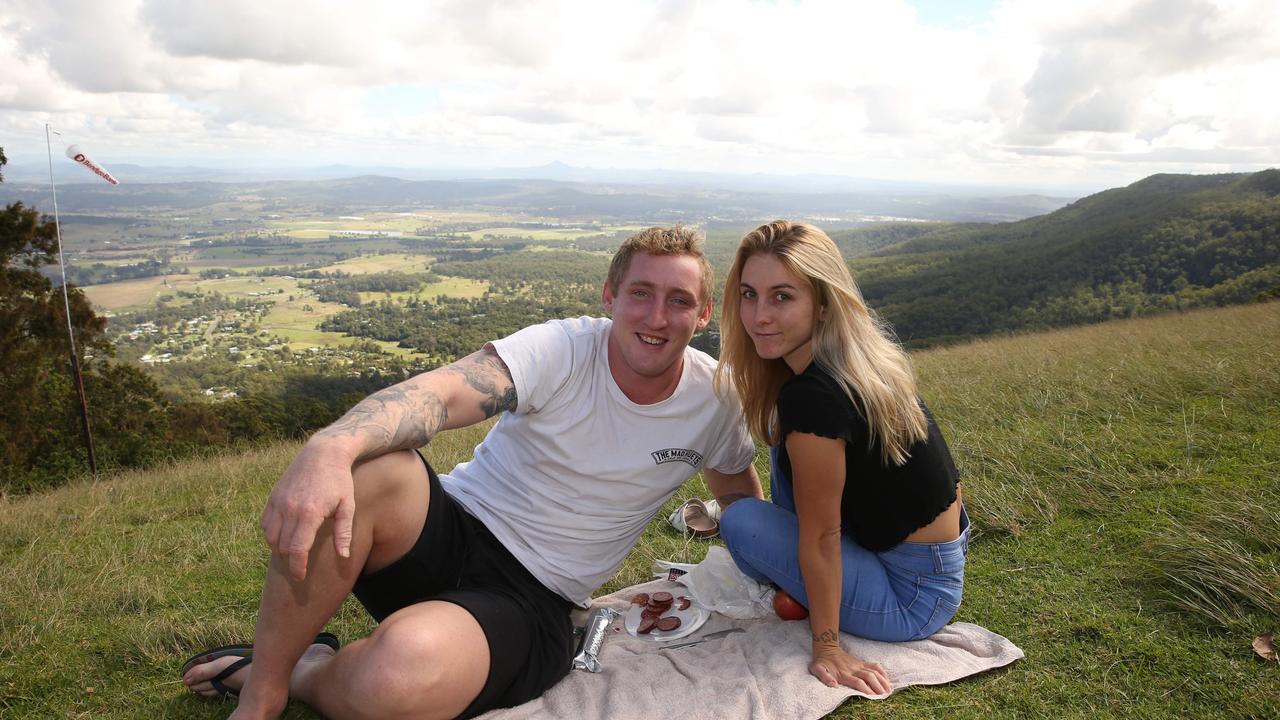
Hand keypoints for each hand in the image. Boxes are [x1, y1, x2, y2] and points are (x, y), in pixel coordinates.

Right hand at [260, 440, 356, 580]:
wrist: (323, 453)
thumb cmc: (340, 481)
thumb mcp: (348, 506)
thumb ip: (344, 533)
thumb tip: (344, 556)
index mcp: (310, 513)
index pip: (297, 549)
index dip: (297, 567)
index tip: (300, 577)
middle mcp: (290, 508)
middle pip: (283, 547)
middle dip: (290, 560)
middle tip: (299, 566)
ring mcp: (279, 502)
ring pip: (270, 537)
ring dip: (279, 549)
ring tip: (292, 552)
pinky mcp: (273, 497)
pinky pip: (265, 524)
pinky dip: (271, 535)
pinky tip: (283, 537)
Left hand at [809, 645, 892, 694]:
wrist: (826, 648)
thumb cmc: (821, 662)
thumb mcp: (817, 669)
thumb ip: (824, 677)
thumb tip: (833, 685)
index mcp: (844, 673)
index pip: (858, 682)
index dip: (867, 690)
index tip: (873, 697)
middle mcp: (854, 669)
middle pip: (870, 677)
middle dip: (878, 687)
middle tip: (885, 696)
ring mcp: (859, 665)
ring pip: (875, 671)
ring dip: (883, 680)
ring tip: (889, 690)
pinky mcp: (861, 662)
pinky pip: (875, 666)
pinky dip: (882, 672)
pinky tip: (887, 679)